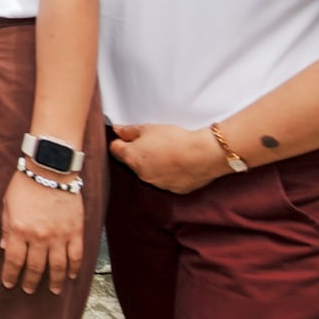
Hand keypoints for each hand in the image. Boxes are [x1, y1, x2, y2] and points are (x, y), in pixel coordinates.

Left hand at [1, 166, 85, 292]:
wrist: (51, 169)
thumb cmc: (25, 184)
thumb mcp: (7, 205)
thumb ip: (6, 228)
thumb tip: (3, 248)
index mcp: (19, 230)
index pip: (13, 261)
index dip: (10, 275)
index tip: (9, 284)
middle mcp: (39, 237)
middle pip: (35, 267)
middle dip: (31, 281)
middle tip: (29, 290)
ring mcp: (59, 235)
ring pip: (57, 266)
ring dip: (55, 281)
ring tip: (53, 290)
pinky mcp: (75, 231)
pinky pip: (76, 255)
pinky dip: (74, 268)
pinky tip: (70, 276)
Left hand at [111, 121, 226, 195]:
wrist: (203, 155)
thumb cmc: (176, 140)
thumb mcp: (149, 128)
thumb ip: (129, 131)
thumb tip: (118, 130)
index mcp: (132, 158)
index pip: (114, 149)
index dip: (120, 141)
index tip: (127, 136)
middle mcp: (141, 174)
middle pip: (131, 162)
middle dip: (138, 153)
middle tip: (152, 141)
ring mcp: (157, 184)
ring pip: (149, 172)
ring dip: (153, 164)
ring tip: (168, 152)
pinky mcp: (173, 189)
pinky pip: (165, 180)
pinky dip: (168, 173)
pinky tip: (178, 163)